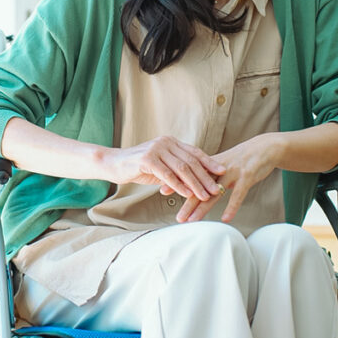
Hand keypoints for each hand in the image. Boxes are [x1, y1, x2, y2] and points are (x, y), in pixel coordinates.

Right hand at [100, 136, 224, 201]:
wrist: (114, 164)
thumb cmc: (138, 167)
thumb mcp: (160, 166)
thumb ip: (176, 169)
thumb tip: (196, 181)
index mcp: (170, 142)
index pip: (195, 152)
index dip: (210, 162)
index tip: (223, 172)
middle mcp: (165, 142)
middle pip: (191, 161)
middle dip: (206, 177)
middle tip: (217, 189)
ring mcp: (156, 149)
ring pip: (182, 168)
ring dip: (195, 184)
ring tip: (205, 196)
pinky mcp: (147, 159)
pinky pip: (167, 175)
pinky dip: (178, 186)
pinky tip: (187, 195)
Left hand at [177, 133, 282, 222]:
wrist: (264, 148)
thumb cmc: (241, 158)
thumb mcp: (222, 163)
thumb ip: (208, 172)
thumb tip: (191, 181)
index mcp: (211, 164)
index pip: (190, 174)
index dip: (177, 181)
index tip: (162, 191)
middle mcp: (218, 168)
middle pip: (199, 186)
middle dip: (187, 203)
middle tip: (178, 217)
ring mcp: (233, 172)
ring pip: (214, 192)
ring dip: (202, 208)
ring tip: (192, 220)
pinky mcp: (247, 177)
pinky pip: (238, 195)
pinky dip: (231, 207)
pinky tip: (225, 218)